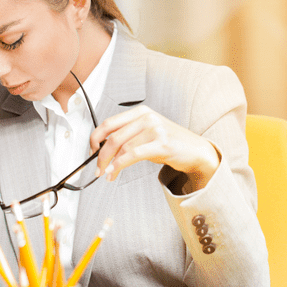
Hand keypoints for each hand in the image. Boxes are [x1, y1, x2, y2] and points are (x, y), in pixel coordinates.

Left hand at [89, 105, 219, 191]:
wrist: (195, 150)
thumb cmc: (169, 143)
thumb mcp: (146, 134)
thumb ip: (127, 137)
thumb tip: (103, 150)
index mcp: (140, 112)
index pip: (108, 123)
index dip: (95, 138)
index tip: (91, 151)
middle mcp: (147, 117)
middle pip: (113, 136)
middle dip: (100, 155)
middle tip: (97, 167)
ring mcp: (155, 129)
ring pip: (122, 147)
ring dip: (110, 164)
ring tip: (107, 174)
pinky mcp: (162, 144)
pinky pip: (133, 155)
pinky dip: (119, 165)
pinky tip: (114, 172)